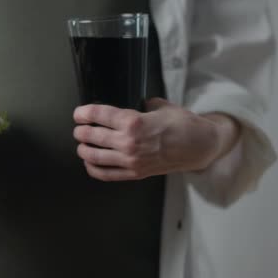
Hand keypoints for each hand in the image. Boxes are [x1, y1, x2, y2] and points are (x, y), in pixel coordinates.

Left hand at [72, 98, 238, 180]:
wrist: (199, 146)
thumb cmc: (182, 125)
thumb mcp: (161, 106)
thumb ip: (143, 104)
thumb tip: (135, 103)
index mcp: (133, 122)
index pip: (98, 115)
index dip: (83, 114)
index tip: (78, 114)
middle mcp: (128, 142)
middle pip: (92, 136)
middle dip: (81, 131)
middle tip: (79, 128)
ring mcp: (130, 160)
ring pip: (94, 156)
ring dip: (83, 149)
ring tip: (82, 144)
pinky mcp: (134, 173)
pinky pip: (105, 174)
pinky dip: (93, 168)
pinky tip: (89, 162)